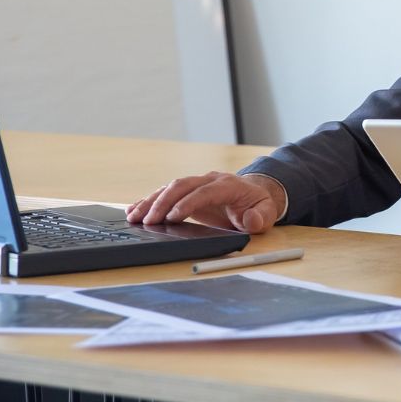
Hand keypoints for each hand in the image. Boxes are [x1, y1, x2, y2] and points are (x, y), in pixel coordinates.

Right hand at [125, 172, 284, 233]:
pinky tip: (134, 210)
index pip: (204, 192)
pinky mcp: (187, 191)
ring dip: (151, 201)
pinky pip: (166, 193)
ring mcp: (197, 183)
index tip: (172, 217)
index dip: (187, 204)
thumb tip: (251, 220)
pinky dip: (149, 200)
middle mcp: (209, 180)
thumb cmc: (258, 206)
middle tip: (148, 221)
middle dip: (163, 202)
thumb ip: (260, 217)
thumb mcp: (266, 213)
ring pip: (170, 187)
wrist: (253, 195)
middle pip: (182, 186)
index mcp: (228, 185)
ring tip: (134, 217)